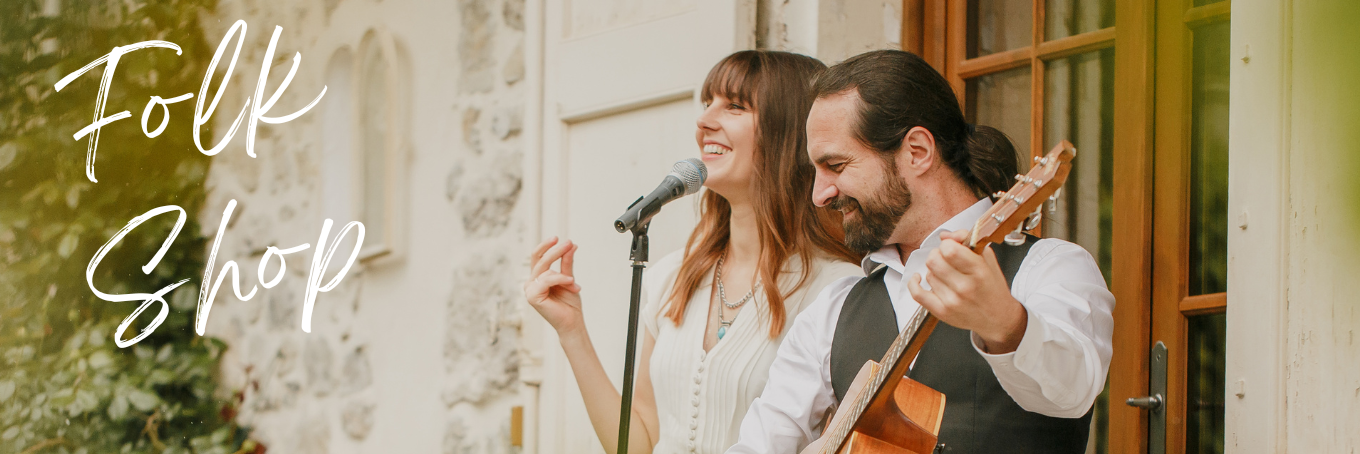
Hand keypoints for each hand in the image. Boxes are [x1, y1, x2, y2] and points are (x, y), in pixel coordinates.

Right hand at [523, 237, 585, 336]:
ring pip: (544, 269)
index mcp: (537, 278)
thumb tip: (571, 245)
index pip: (537, 257)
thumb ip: (567, 263)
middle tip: (569, 243)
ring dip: (563, 273)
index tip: (557, 238)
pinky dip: (560, 279)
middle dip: (556, 250)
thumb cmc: (569, 303)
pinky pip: (546, 280)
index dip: (545, 246)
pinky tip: (571, 282)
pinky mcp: (532, 297)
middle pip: (540, 260)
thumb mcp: (569, 278)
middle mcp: (531, 283)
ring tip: (573, 282)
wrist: (572, 322)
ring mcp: (529, 290)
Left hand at [906, 229, 1027, 353]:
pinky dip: (914, 283)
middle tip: (947, 259)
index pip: (949, 250)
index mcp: (979, 271)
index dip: (948, 245)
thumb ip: (967, 240)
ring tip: (947, 275)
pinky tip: (918, 278)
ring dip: (934, 271)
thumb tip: (944, 236)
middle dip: (938, 255)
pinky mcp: (941, 312)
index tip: (952, 248)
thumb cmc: (992, 287)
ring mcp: (952, 301)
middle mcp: (965, 287)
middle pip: (934, 260)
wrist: (998, 318)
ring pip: (928, 274)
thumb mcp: (987, 259)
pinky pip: (917, 293)